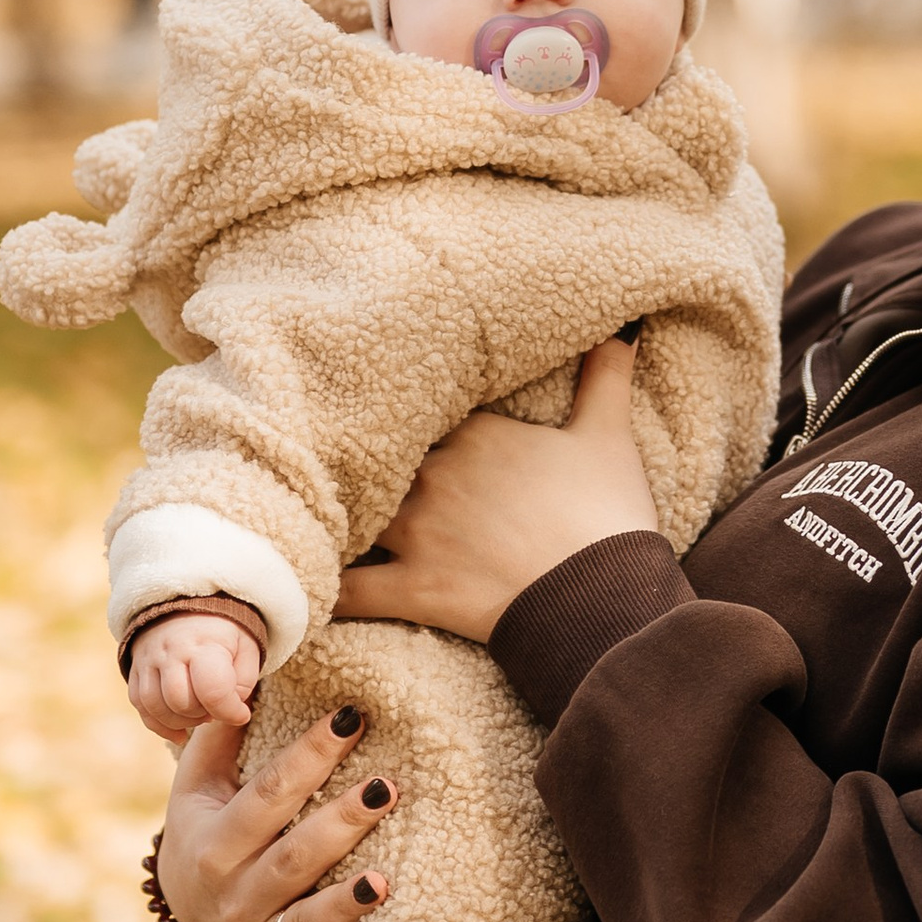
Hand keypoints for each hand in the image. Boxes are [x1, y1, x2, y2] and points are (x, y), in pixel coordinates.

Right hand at [128, 610, 264, 744]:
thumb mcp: (246, 647)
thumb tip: (229, 710)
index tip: (241, 714)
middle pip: (181, 702)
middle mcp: (171, 651)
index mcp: (204, 643)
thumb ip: (243, 682)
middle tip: (217, 707)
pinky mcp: (135, 669)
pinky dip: (160, 725)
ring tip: (201, 713)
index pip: (212, 690)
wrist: (187, 604)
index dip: (230, 711)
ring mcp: (148, 660)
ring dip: (182, 722)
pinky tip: (179, 731)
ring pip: (156, 708)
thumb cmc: (224, 632)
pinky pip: (141, 707)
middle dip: (204, 715)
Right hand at [156, 699, 398, 921]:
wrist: (184, 906)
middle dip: (340, 822)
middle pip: (293, 855)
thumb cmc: (204, 825)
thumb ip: (217, 737)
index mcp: (212, 839)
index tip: (352, 719)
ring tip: (385, 878)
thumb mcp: (196, 784)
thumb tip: (246, 681)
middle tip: (388, 786)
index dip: (310, 756)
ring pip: (304, 917)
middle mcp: (230, 889)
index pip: (268, 794)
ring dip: (344, 902)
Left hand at [330, 337, 657, 645]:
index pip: (418, 409)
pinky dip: (321, 593)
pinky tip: (299, 591)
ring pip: (350, 515)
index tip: (389, 420)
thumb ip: (606, 376)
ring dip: (332, 518)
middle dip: (360, 465)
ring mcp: (418, 531)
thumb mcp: (610, 436)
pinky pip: (348, 590)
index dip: (404, 418)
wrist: (604, 595)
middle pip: (375, 459)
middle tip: (334, 465)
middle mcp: (435, 473)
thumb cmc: (609, 515)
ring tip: (304, 518)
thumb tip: (621, 326)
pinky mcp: (413, 588)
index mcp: (475, 433)